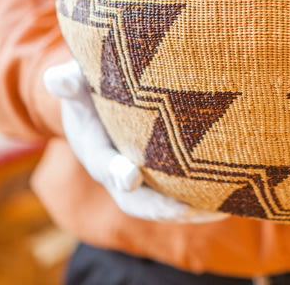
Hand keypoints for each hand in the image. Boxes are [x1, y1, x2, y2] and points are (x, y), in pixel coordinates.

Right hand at [44, 60, 227, 222]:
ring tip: (220, 210)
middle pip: (136, 201)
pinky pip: (179, 196)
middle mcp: (117, 172)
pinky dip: (201, 202)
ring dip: (189, 210)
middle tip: (188, 210)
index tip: (131, 176)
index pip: (105, 166)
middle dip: (160, 207)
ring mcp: (140, 180)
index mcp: (96, 151)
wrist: (97, 102)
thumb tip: (59, 79)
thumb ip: (69, 81)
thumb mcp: (76, 82)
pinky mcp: (161, 178)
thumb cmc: (89, 87)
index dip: (117, 173)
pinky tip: (230, 202)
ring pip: (161, 204)